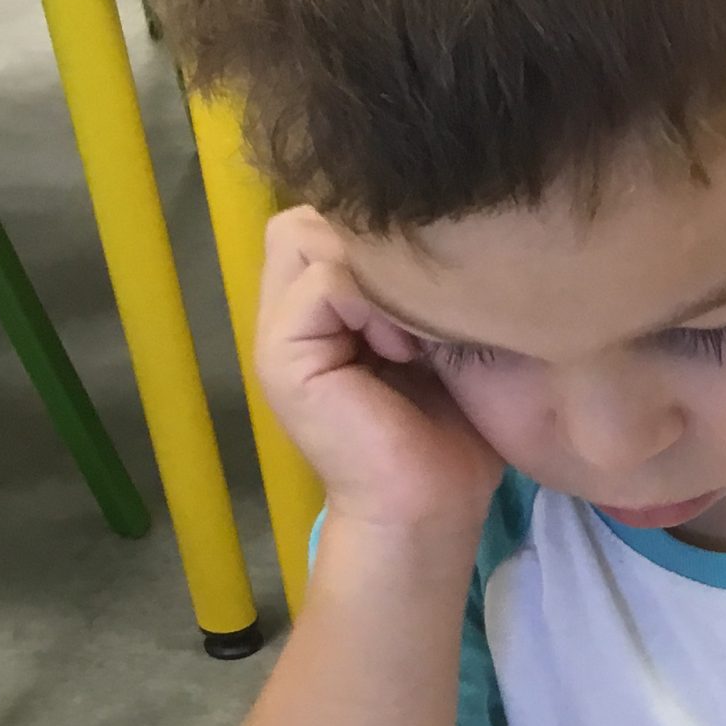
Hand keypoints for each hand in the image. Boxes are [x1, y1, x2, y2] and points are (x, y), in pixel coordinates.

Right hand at [254, 207, 506, 540]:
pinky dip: (374, 305)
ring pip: (310, 235)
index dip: (383, 235)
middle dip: (372, 245)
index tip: (437, 289)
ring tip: (412, 331)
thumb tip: (432, 215)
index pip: (328, 218)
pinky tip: (404, 350)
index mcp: (320, 309)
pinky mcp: (280, 355)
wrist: (428, 510)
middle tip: (422, 302)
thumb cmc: (450, 435)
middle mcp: (287, 313)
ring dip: (375, 272)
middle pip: (308, 217)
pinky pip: (324, 283)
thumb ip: (418, 282)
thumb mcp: (440, 339)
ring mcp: (276, 333)